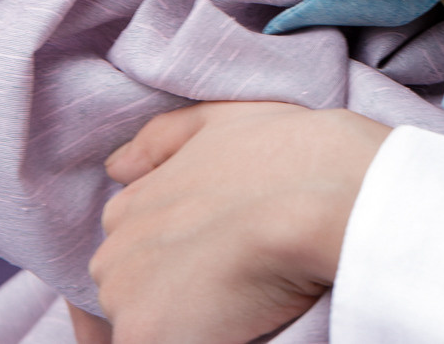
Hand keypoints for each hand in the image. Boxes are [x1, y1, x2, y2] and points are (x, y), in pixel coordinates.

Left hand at [93, 102, 389, 343]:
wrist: (328, 200)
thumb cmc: (295, 157)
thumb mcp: (226, 121)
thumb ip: (164, 139)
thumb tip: (117, 167)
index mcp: (131, 207)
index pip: (137, 252)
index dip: (182, 259)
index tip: (220, 260)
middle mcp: (115, 253)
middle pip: (134, 291)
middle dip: (175, 292)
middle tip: (234, 279)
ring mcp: (125, 297)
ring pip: (147, 324)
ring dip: (183, 320)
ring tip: (239, 300)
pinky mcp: (145, 334)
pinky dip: (196, 339)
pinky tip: (236, 323)